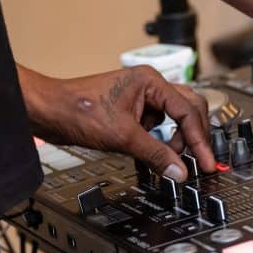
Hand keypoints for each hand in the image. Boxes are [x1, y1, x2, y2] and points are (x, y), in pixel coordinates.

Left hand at [18, 65, 215, 180]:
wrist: (47, 112)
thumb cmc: (76, 110)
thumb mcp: (123, 137)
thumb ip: (156, 154)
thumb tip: (179, 170)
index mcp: (151, 82)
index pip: (188, 111)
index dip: (199, 139)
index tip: (205, 162)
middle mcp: (149, 86)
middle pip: (188, 109)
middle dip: (192, 136)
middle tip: (196, 160)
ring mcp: (140, 98)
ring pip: (172, 119)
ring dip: (173, 141)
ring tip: (166, 159)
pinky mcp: (130, 112)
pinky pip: (155, 128)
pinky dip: (157, 143)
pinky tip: (150, 156)